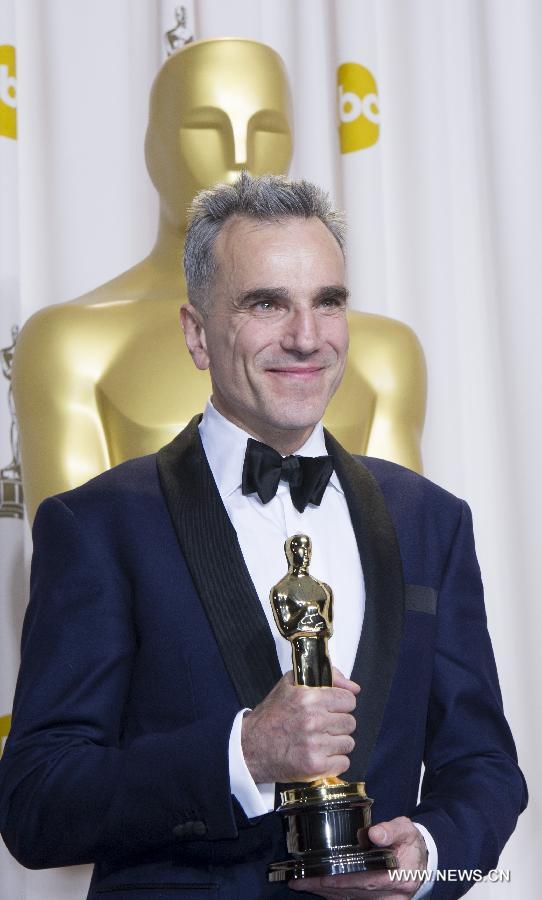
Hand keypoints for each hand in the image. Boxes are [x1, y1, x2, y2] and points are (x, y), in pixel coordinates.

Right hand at [241, 667, 359, 783]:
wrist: (249, 748)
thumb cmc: (271, 715)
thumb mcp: (291, 684)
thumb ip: (326, 677)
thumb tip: (355, 687)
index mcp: (308, 697)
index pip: (349, 699)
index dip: (340, 704)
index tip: (330, 709)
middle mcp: (313, 720)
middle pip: (350, 722)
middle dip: (338, 724)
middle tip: (321, 727)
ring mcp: (315, 745)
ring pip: (348, 743)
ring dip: (336, 744)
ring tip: (318, 742)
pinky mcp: (315, 766)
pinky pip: (343, 763)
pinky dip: (333, 762)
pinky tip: (318, 756)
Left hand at [289, 816, 427, 897]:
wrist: (423, 861)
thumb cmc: (411, 843)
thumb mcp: (406, 830)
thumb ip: (391, 830)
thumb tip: (375, 833)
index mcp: (399, 876)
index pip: (367, 881)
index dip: (342, 881)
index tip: (321, 878)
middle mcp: (392, 895)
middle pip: (354, 893)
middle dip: (326, 888)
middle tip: (301, 881)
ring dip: (327, 893)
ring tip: (303, 884)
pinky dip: (335, 895)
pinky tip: (320, 888)